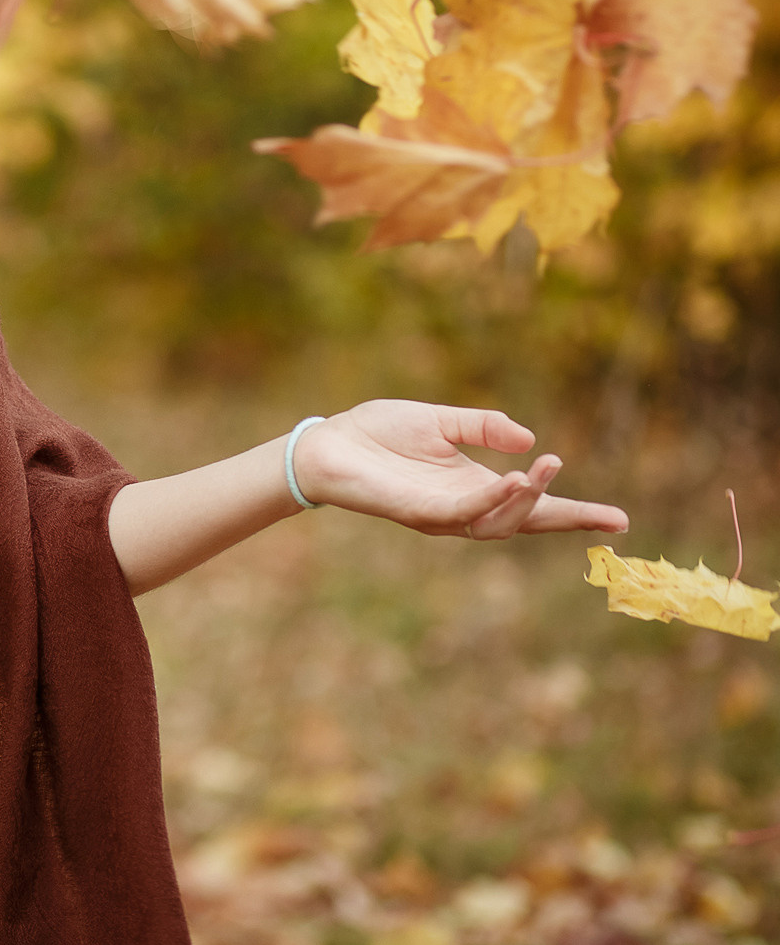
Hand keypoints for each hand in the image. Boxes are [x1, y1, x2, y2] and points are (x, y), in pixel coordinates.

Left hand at [294, 400, 628, 539]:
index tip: (619, 520)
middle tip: (610, 516)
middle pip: (526, 524)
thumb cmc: (376, 433)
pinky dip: (490, 501)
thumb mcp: (439, 420)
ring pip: (498, 523)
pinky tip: (512, 481)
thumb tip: (529, 439)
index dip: (574, 513)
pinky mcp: (417, 513)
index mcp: (473, 486)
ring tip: (542, 472)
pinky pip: (462, 513)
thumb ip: (482, 426)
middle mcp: (463, 507)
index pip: (532, 504)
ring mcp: (441, 514)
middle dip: (567, 520)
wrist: (325, 444)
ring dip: (527, 501)